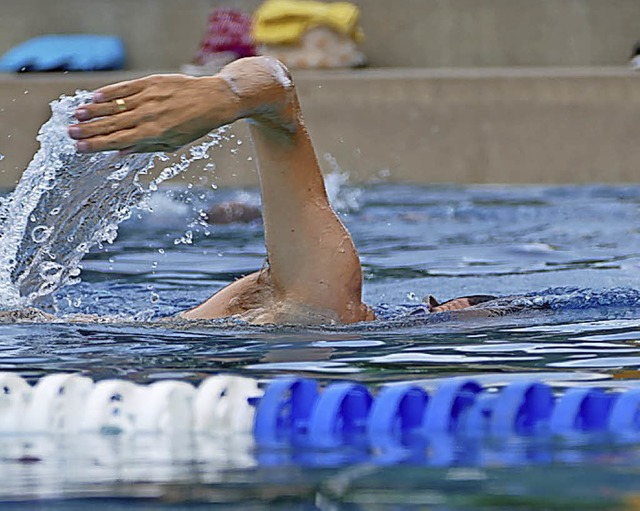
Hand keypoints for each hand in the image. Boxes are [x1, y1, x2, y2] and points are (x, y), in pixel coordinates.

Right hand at [68, 74, 237, 153]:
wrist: (214, 99)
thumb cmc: (194, 125)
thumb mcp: (173, 143)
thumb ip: (146, 147)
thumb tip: (119, 153)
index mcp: (154, 133)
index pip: (118, 141)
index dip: (96, 145)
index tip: (79, 148)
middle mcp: (148, 115)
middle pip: (112, 124)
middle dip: (88, 129)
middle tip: (69, 133)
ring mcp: (149, 97)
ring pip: (115, 105)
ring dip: (93, 110)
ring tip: (75, 115)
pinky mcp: (151, 82)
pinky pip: (125, 88)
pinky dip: (109, 92)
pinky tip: (94, 96)